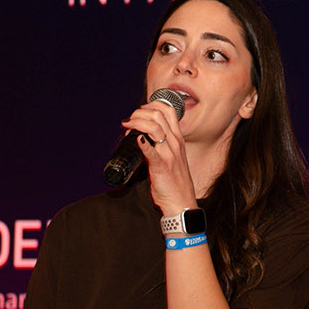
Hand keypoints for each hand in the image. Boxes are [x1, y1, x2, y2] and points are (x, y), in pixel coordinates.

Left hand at [119, 99, 195, 214]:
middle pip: (158, 114)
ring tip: (126, 127)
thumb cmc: (174, 181)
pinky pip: (151, 151)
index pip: (168, 110)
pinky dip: (141, 143)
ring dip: (136, 123)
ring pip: (153, 127)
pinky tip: (135, 140)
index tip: (139, 113)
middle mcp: (175, 143)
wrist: (181, 203)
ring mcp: (169, 154)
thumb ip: (158, 146)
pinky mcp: (161, 166)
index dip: (150, 106)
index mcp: (178, 139)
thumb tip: (139, 138)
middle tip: (129, 121)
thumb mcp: (171, 158)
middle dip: (138, 113)